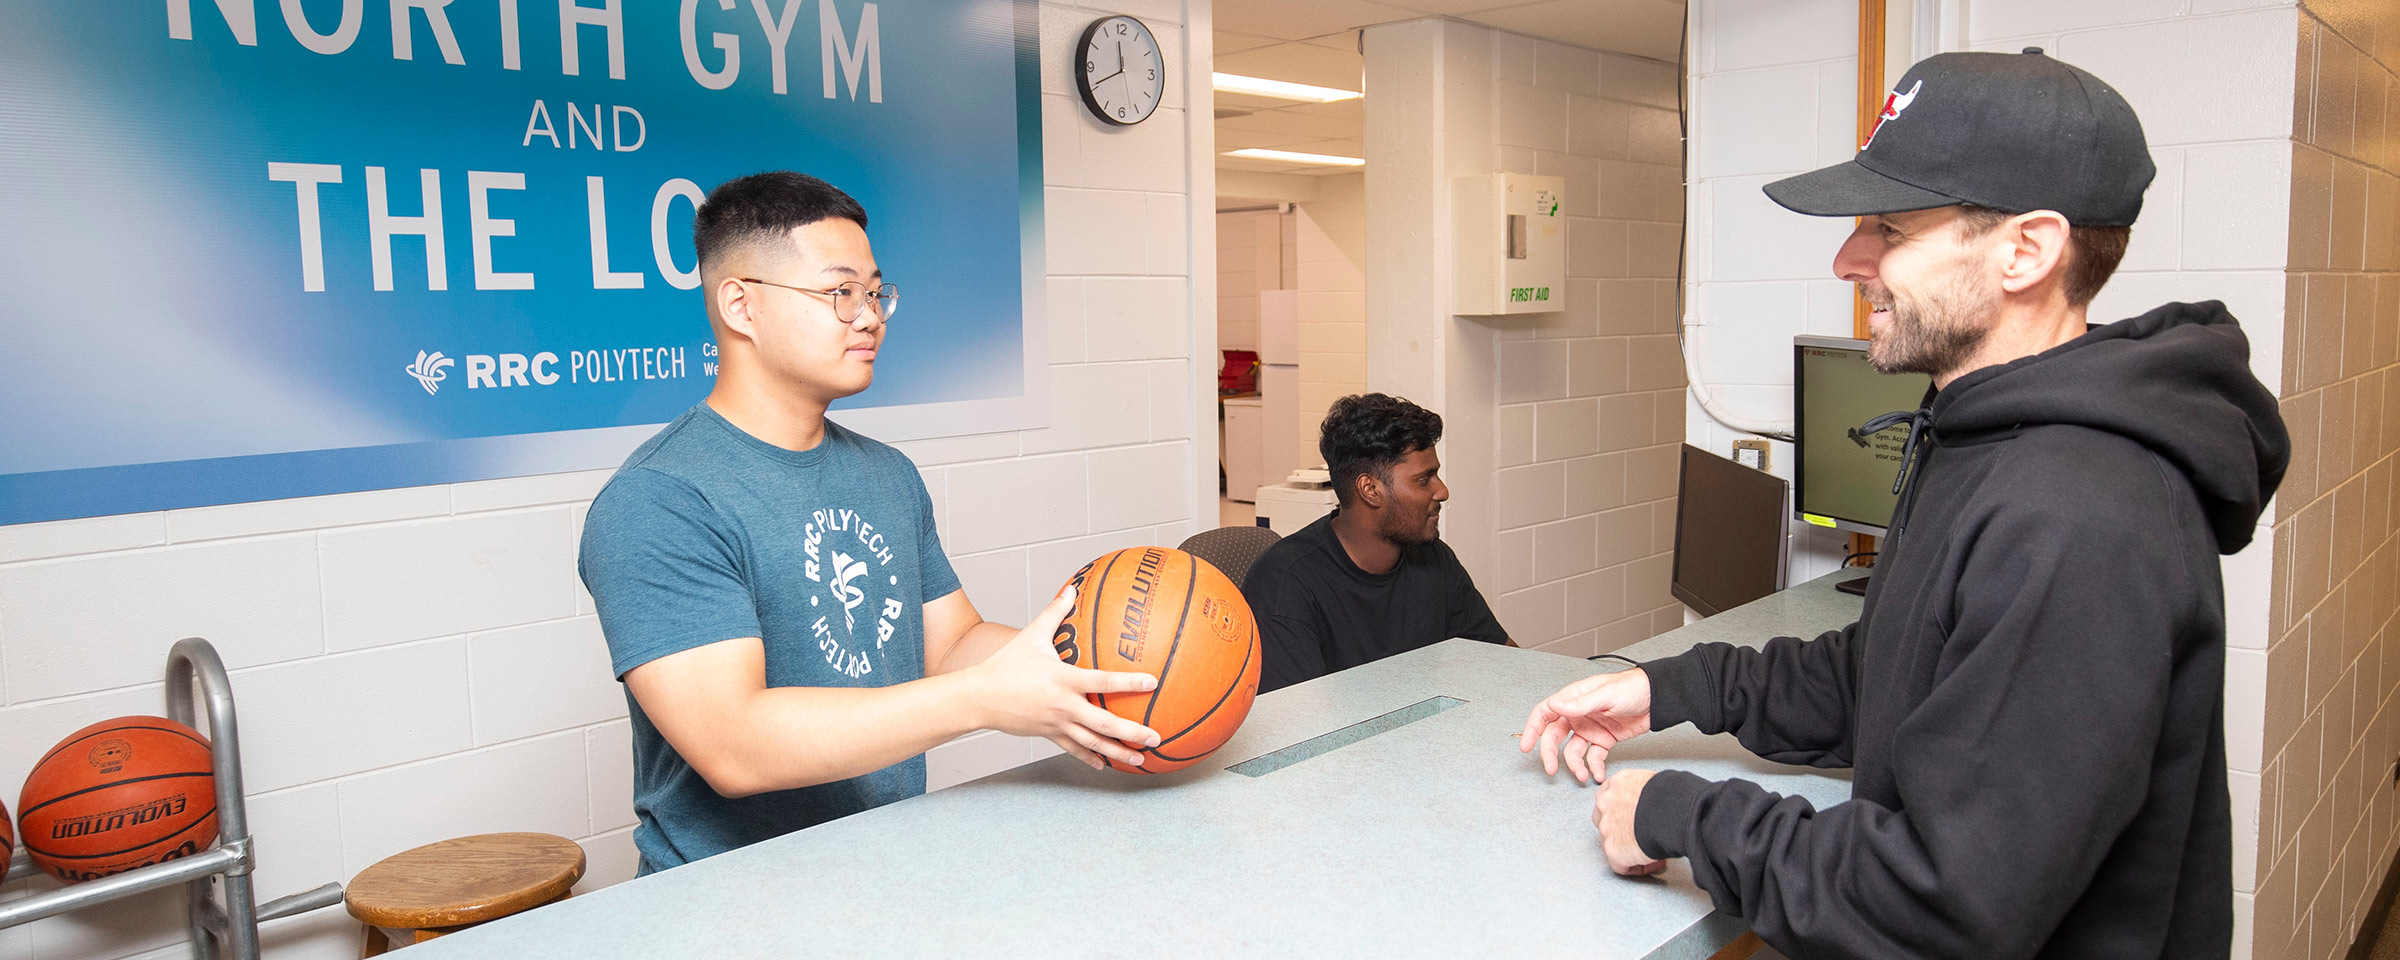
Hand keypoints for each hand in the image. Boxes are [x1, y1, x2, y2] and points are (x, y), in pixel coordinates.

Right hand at [964, 586, 1161, 769]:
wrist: (979, 697)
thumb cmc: (1005, 665)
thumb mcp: (1031, 635)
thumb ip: (1054, 612)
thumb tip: (1071, 589)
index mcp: (1063, 679)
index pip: (1102, 681)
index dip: (1129, 682)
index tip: (1152, 682)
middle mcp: (1064, 705)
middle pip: (1104, 724)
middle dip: (1132, 732)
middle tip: (1155, 736)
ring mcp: (1057, 723)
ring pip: (1093, 742)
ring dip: (1118, 752)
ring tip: (1140, 759)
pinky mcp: (1048, 734)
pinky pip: (1074, 749)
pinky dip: (1091, 758)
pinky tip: (1104, 765)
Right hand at [1519, 668, 1652, 783]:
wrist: (1658, 699)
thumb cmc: (1632, 688)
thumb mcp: (1605, 695)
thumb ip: (1579, 704)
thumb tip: (1553, 706)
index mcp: (1574, 699)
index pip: (1545, 713)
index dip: (1533, 728)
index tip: (1526, 746)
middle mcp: (1578, 715)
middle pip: (1555, 736)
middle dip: (1550, 754)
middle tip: (1551, 769)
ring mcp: (1590, 728)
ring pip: (1573, 751)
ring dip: (1575, 765)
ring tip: (1583, 776)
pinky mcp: (1605, 740)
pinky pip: (1593, 757)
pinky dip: (1594, 767)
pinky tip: (1598, 774)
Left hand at [1593, 768, 1665, 875]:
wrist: (1674, 811)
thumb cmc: (1673, 795)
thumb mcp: (1654, 781)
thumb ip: (1643, 792)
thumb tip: (1653, 802)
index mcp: (1617, 784)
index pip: (1609, 799)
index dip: (1622, 813)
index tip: (1636, 820)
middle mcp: (1605, 804)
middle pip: (1605, 821)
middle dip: (1621, 832)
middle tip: (1643, 837)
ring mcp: (1606, 828)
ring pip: (1612, 844)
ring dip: (1630, 850)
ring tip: (1655, 851)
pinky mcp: (1613, 850)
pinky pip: (1621, 866)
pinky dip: (1639, 867)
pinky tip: (1657, 862)